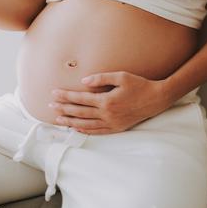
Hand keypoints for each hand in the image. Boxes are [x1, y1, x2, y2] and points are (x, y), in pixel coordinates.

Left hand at [49, 71, 170, 134]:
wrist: (156, 99)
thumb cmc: (139, 85)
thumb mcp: (121, 76)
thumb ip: (101, 79)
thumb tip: (83, 82)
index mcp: (107, 101)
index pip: (80, 99)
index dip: (66, 96)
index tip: (54, 94)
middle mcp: (107, 114)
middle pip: (79, 112)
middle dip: (63, 109)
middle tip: (50, 106)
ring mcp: (111, 123)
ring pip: (85, 124)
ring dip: (70, 122)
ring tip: (57, 119)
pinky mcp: (116, 128)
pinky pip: (96, 131)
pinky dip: (84, 130)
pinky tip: (76, 128)